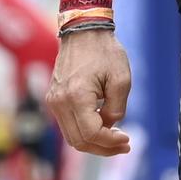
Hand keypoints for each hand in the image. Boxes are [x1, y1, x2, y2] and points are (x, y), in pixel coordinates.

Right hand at [45, 30, 133, 156]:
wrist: (82, 31)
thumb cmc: (104, 51)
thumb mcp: (121, 80)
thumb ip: (117, 109)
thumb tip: (109, 127)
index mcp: (76, 96)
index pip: (91, 133)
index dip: (110, 142)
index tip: (127, 140)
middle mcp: (59, 102)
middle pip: (79, 142)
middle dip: (103, 148)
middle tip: (124, 146)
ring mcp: (53, 102)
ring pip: (72, 137)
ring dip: (94, 143)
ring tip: (115, 140)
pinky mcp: (54, 100)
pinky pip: (68, 125)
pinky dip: (85, 132)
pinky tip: (103, 127)